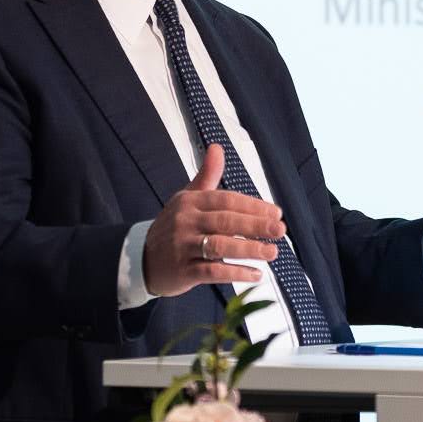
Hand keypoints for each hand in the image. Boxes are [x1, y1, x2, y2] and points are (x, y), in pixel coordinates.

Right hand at [142, 144, 284, 296]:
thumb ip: (207, 176)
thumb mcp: (187, 198)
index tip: (276, 213)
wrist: (142, 258)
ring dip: (250, 250)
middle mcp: (186, 222)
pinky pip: (213, 271)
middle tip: (280, 230)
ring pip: (221, 246)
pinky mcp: (183, 271)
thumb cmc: (173, 226)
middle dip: (256, 225)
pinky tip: (255, 274)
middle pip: (226, 221)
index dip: (253, 206)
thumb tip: (217, 147)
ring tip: (272, 252)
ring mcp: (184, 246)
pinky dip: (236, 273)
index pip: (226, 200)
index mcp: (190, 202)